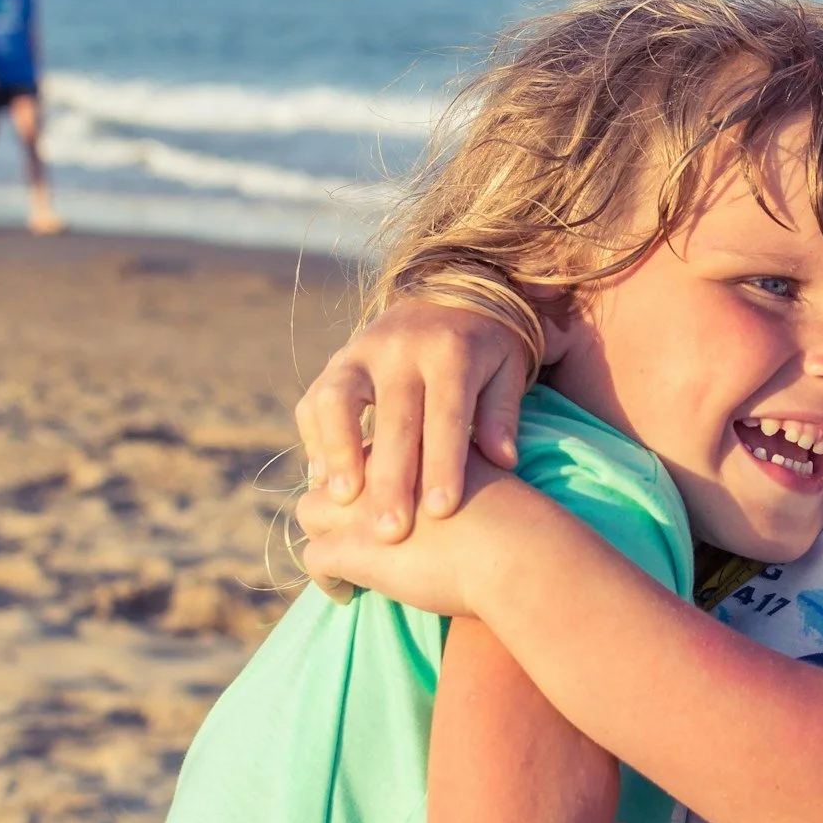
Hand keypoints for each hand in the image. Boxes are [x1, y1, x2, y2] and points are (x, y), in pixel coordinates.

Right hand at [295, 298, 530, 534]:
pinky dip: (316, 440)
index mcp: (452, 352)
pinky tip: (325, 480)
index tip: (441, 511)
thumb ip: (503, 413)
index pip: (446, 414)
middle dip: (390, 478)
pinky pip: (315, 400)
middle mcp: (402, 348)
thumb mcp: (508, 370)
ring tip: (342, 501)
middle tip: (391, 530)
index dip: (443, 463)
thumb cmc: (486, 348)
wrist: (450, 292)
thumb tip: (504, 461)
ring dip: (337, 452)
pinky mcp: (337, 360)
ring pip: (338, 400)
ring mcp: (361, 351)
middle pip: (393, 417)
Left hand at [295, 458, 521, 617]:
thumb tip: (466, 479)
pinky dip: (325, 579)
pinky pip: (314, 559)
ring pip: (309, 510)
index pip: (365, 450)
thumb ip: (462, 464)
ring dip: (320, 535)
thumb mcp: (485, 472)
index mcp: (409, 441)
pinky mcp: (353, 546)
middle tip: (347, 531)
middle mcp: (377, 466)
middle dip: (332, 503)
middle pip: (332, 473)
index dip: (362, 477)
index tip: (369, 501)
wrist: (518, 550)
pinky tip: (346, 593)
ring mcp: (360, 506)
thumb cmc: (516, 520)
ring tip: (342, 560)